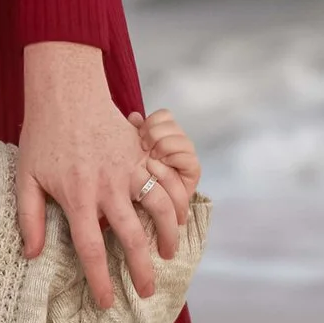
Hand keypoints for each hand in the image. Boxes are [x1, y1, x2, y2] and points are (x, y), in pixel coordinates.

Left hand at [14, 42, 183, 307]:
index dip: (101, 280)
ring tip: (168, 255)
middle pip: (131, 238)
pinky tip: (177, 218)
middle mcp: (106, 187)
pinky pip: (166, 182)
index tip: (108, 301)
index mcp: (77, 197)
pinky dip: (176, 202)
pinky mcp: (140, 155)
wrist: (67, 92)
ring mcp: (128, 170)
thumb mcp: (25, 177)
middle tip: (147, 292)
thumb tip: (32, 255)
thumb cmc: (42, 136)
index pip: (91, 249)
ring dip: (168, 235)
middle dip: (141, 270)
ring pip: (159, 209)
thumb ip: (29, 217)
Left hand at [135, 107, 200, 224]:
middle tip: (145, 148)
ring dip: (165, 147)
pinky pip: (189, 159)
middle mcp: (177, 141)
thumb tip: (134, 117)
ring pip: (182, 140)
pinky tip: (160, 166)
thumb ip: (133, 133)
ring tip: (152, 159)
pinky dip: (174, 159)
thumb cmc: (133, 178)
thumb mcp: (129, 153)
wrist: (141, 207)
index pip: (165, 115)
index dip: (153, 122)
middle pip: (173, 125)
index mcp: (162, 132)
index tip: (140, 136)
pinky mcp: (193, 171)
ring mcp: (186, 156)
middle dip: (157, 135)